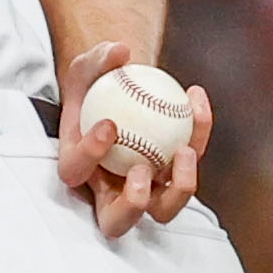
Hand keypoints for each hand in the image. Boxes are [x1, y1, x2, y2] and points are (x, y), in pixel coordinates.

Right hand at [54, 40, 212, 238]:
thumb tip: (120, 51)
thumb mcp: (89, 65)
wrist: (121, 89)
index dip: (89, 155)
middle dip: (131, 205)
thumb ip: (99, 58)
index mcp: (78, 166)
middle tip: (142, 171)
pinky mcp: (174, 176)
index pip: (75, 172)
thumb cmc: (96, 82)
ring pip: (163, 210)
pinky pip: (190, 163)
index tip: (109, 125)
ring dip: (178, 188)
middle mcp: (108, 189)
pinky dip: (198, 132)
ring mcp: (145, 189)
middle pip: (117, 221)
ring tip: (185, 151)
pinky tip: (196, 96)